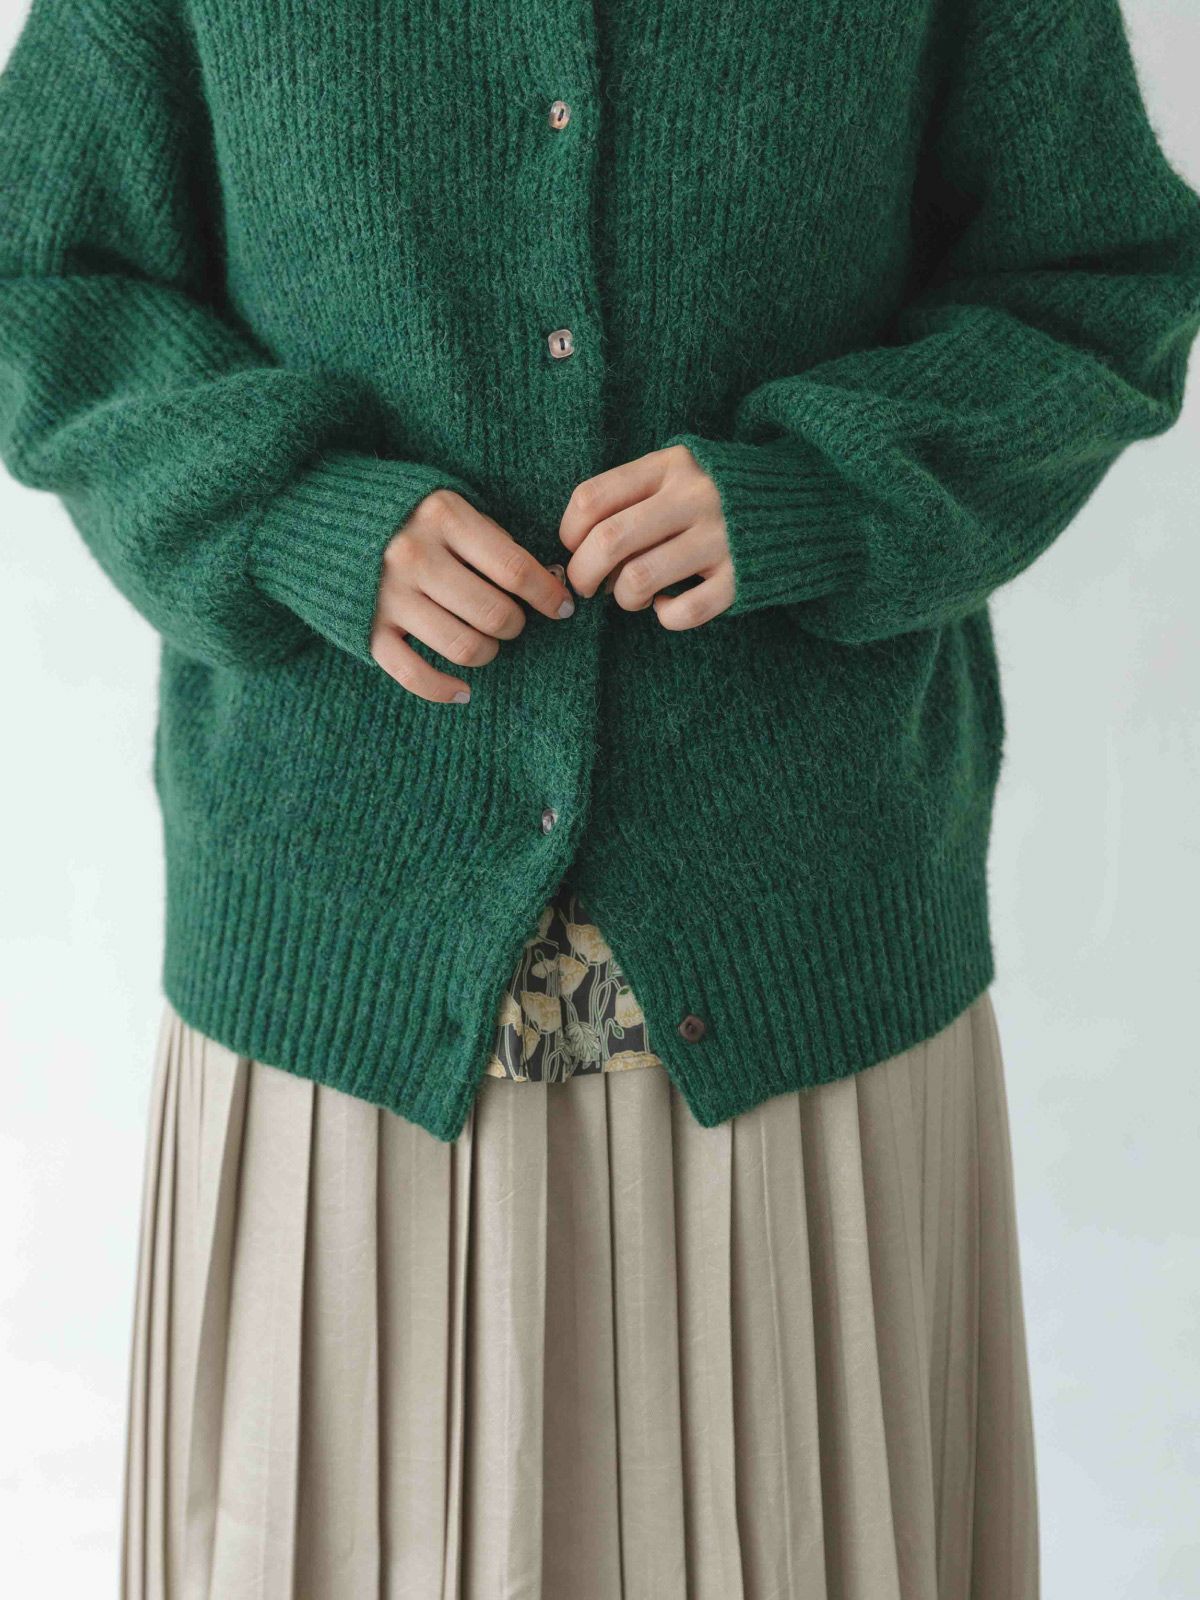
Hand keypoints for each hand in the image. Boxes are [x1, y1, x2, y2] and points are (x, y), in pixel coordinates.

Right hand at [370, 489, 574, 702]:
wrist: (323, 516)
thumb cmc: (407, 514)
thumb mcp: (451, 506)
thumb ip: (493, 539)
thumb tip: (551, 581)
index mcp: (442, 516)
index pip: (514, 568)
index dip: (548, 595)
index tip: (563, 607)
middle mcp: (413, 555)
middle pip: (494, 614)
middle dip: (516, 625)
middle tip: (513, 621)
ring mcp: (388, 595)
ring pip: (464, 647)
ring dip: (488, 653)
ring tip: (489, 643)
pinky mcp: (367, 629)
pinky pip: (415, 675)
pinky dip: (445, 690)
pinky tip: (464, 689)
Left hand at [558, 444, 732, 628]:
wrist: (807, 499)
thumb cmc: (720, 493)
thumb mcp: (680, 471)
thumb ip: (634, 495)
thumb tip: (579, 548)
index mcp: (671, 465)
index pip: (592, 498)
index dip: (568, 533)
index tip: (575, 548)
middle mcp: (694, 497)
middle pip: (608, 540)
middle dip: (582, 574)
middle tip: (587, 587)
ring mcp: (720, 538)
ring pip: (639, 579)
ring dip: (623, 598)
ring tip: (633, 595)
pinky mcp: (741, 578)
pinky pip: (683, 613)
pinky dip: (665, 616)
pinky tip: (670, 604)